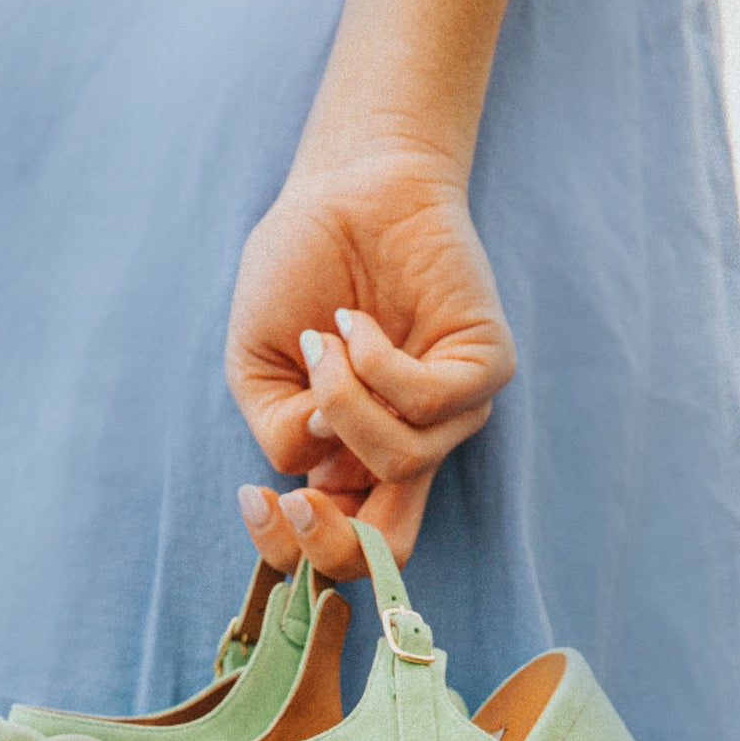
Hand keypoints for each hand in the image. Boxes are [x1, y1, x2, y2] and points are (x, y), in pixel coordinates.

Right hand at [225, 149, 514, 577]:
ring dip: (342, 401)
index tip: (255, 501)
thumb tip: (323, 460)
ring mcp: (453, 413)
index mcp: (353, 461)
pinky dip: (375, 364)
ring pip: (399, 459)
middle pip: (392, 549)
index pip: (347, 552)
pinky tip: (357, 325)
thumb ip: (279, 430)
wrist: (344, 188)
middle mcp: (409, 446)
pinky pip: (427, 401)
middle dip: (336, 538)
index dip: (297, 551)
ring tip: (325, 341)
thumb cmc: (298, 272)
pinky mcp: (484, 367)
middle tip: (298, 497)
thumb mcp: (258, 366)